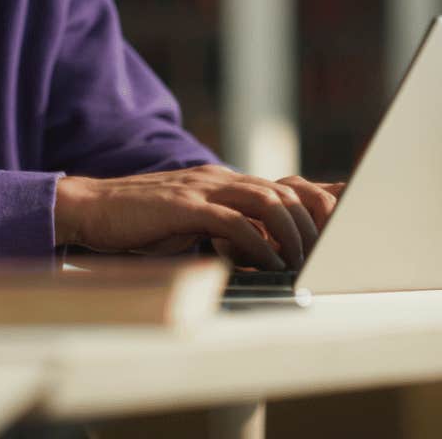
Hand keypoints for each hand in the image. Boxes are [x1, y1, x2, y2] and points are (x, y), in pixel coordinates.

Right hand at [54, 166, 345, 270]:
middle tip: (330, 251)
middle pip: (285, 189)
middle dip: (314, 220)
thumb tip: (265, 252)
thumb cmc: (141, 222)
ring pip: (266, 200)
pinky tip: (267, 262)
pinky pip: (231, 222)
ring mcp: (202, 188)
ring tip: (303, 261)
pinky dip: (255, 243)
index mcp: (224, 181)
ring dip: (291, 232)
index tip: (350, 216)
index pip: (283, 184)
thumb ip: (228, 229)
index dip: (320, 198)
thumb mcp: (193, 222)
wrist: (92, 208)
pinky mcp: (183, 205)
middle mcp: (219, 178)